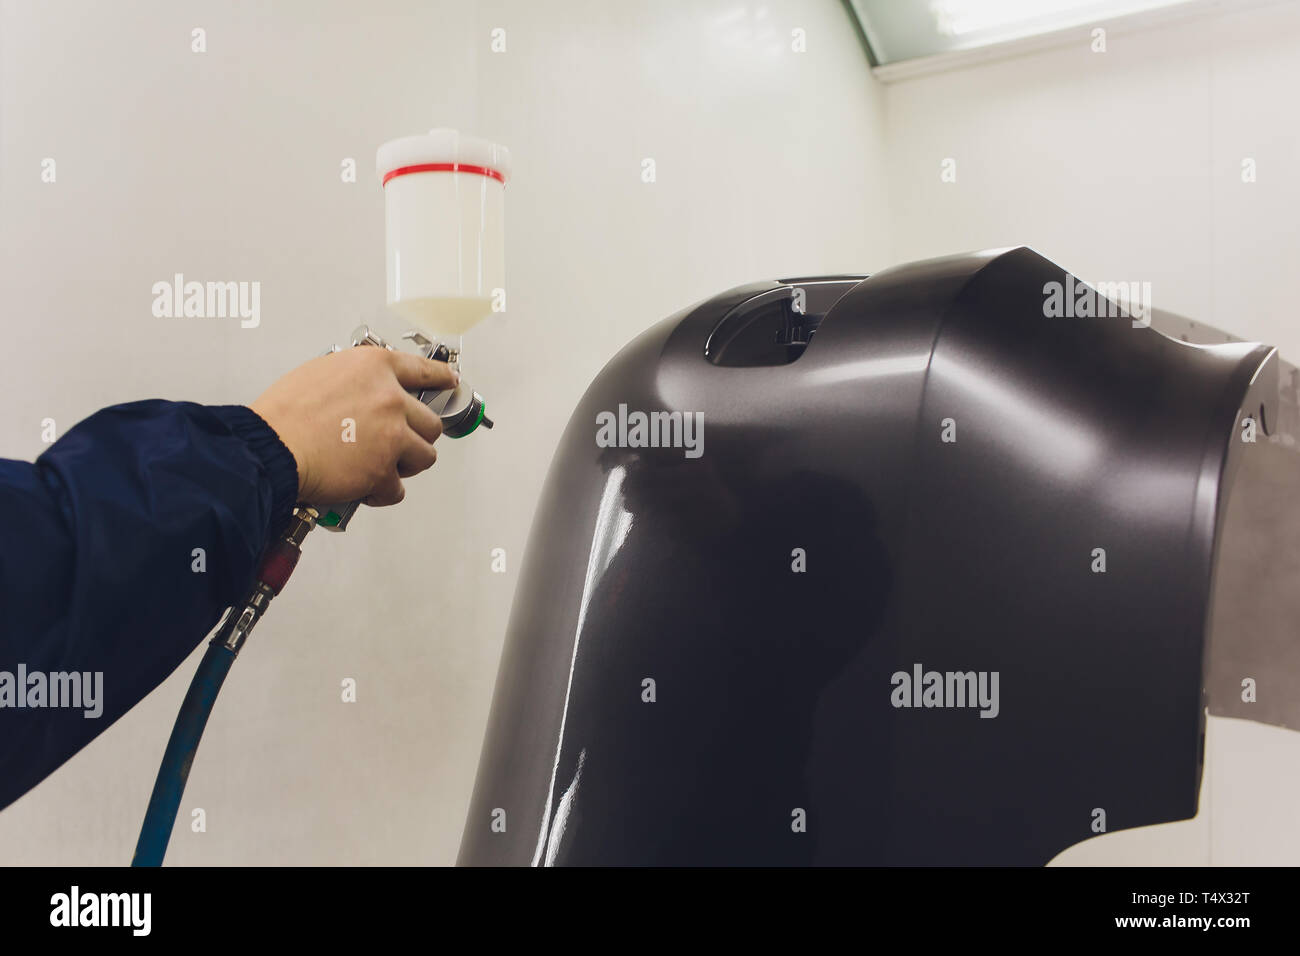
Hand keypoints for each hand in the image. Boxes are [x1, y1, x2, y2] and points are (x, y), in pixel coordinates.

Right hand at [249, 347, 458, 506]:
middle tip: (396, 444)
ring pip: (425, 456)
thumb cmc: (284, 414)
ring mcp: (391, 435)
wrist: (270, 447)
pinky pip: (398, 488)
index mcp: (374, 367)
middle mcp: (390, 398)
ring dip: (406, 464)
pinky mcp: (383, 470)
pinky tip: (367, 488)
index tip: (449, 382)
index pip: (423, 369)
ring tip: (381, 466)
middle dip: (415, 436)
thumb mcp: (321, 373)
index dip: (440, 377)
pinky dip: (383, 492)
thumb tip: (364, 395)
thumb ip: (355, 382)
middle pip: (430, 422)